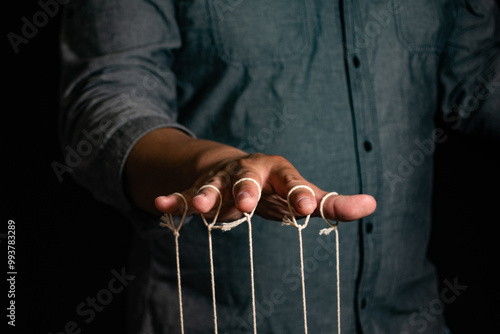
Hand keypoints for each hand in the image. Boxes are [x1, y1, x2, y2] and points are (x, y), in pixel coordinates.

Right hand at [154, 153, 375, 222]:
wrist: (239, 168)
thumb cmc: (276, 186)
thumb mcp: (302, 192)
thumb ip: (333, 202)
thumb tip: (373, 204)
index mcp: (279, 171)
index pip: (292, 181)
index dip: (299, 193)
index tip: (308, 208)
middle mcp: (250, 170)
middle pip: (248, 178)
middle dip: (246, 189)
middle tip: (246, 204)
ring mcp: (223, 178)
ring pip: (214, 186)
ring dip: (207, 195)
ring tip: (200, 207)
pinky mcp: (202, 187)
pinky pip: (186, 194)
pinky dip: (174, 199)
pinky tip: (161, 205)